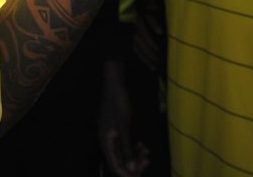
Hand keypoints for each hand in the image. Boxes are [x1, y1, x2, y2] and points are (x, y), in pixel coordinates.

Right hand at [98, 62, 149, 176]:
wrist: (116, 84)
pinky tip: (143, 146)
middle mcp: (107, 141)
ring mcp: (113, 136)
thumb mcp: (124, 128)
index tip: (140, 174)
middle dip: (134, 163)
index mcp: (105, 142)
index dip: (127, 173)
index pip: (115, 166)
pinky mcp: (119, 130)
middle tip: (147, 161)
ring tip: (146, 152)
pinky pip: (126, 145)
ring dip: (135, 155)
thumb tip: (131, 169)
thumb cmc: (118, 104)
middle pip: (120, 161)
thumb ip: (127, 149)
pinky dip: (134, 147)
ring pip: (124, 153)